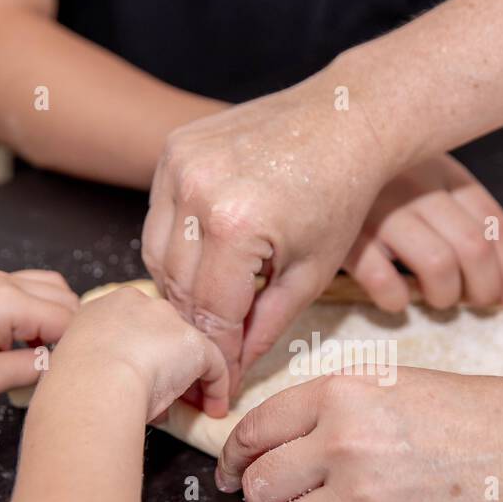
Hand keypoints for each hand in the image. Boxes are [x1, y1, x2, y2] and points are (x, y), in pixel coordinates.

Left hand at [0, 269, 78, 400]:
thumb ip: (36, 369)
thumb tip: (62, 364)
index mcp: (10, 302)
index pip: (69, 320)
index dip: (74, 349)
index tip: (66, 374)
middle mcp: (6, 282)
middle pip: (67, 298)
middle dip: (70, 331)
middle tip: (56, 365)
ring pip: (52, 288)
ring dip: (56, 317)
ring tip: (41, 351)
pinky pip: (30, 288)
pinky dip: (39, 310)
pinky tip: (24, 339)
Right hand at [51, 285, 227, 420]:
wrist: (95, 382)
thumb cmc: (78, 382)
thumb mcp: (82, 364)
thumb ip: (103, 365)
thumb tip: (123, 386)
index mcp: (105, 307)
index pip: (132, 327)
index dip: (140, 354)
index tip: (140, 378)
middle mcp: (140, 304)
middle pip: (162, 333)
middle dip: (166, 363)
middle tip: (166, 394)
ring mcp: (169, 320)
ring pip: (187, 347)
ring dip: (189, 376)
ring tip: (189, 406)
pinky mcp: (194, 342)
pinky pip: (214, 364)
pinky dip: (216, 388)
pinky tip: (212, 409)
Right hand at [141, 71, 396, 413]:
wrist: (345, 119)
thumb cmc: (341, 194)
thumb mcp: (311, 272)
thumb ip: (268, 324)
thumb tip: (236, 366)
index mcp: (235, 227)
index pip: (211, 312)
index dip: (218, 353)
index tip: (223, 382)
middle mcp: (197, 191)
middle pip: (177, 286)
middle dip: (196, 326)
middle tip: (213, 352)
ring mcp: (179, 164)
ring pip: (157, 253)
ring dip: (179, 288)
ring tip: (210, 309)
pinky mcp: (174, 148)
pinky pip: (159, 216)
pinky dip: (175, 246)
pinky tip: (203, 262)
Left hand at [215, 368, 502, 501]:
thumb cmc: (489, 417)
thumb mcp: (405, 383)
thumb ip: (342, 408)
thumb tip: (289, 441)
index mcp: (343, 393)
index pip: (255, 429)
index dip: (235, 458)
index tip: (234, 473)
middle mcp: (342, 443)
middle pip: (259, 487)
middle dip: (262, 501)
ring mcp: (362, 500)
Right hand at [343, 154, 502, 311]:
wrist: (308, 163)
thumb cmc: (373, 186)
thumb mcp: (423, 185)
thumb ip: (463, 224)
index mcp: (441, 170)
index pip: (493, 223)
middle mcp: (414, 186)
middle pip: (472, 248)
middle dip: (483, 289)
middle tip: (475, 304)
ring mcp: (379, 210)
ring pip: (438, 265)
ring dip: (444, 297)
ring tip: (436, 300)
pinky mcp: (344, 236)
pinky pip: (383, 280)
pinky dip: (395, 300)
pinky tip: (394, 299)